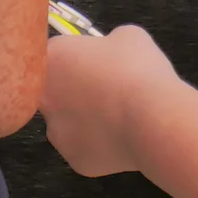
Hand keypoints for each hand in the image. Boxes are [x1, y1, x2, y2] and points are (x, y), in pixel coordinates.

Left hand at [41, 25, 176, 177]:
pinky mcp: (75, 160)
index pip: (56, 55)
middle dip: (76, 91)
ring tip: (120, 117)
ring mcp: (57, 133)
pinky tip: (123, 137)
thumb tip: (107, 56)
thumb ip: (107, 44)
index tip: (97, 62)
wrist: (152, 118)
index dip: (77, 58)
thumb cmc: (138, 68)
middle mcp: (45, 98)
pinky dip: (100, 144)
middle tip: (108, 90)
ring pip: (68, 124)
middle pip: (55, 92)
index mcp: (54, 58)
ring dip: (86, 120)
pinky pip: (86, 148)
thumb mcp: (128, 36)